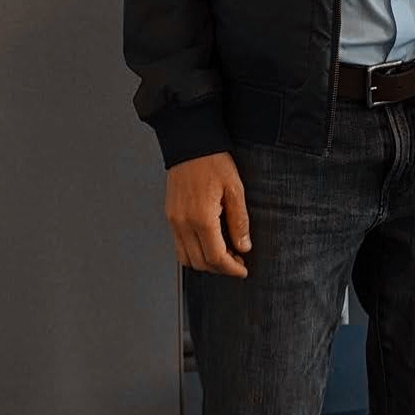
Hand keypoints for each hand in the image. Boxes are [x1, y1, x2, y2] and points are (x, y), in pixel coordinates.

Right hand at [165, 153, 249, 276]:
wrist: (190, 145)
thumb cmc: (214, 162)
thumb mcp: (235, 189)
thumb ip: (239, 220)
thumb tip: (244, 246)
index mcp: (201, 218)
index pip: (215, 256)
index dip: (231, 268)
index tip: (243, 270)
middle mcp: (183, 224)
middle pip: (200, 262)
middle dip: (220, 268)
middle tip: (238, 262)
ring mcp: (173, 221)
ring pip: (186, 258)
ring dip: (206, 263)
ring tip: (225, 254)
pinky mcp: (170, 217)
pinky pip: (179, 246)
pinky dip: (194, 253)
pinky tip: (209, 244)